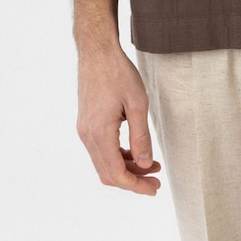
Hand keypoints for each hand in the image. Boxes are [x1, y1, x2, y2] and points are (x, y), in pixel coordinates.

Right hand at [76, 46, 161, 193]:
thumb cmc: (118, 72)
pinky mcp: (86, 123)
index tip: (153, 189)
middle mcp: (87, 135)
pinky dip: (118, 155)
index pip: (116, 173)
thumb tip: (145, 164)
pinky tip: (136, 151)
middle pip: (108, 172)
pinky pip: (101, 149)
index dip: (136, 185)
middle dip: (133, 180)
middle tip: (155, 182)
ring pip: (104, 162)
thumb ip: (141, 136)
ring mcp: (84, 130)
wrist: (97, 51)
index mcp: (99, 132)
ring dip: (127, 168)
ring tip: (151, 165)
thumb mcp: (137, 103)